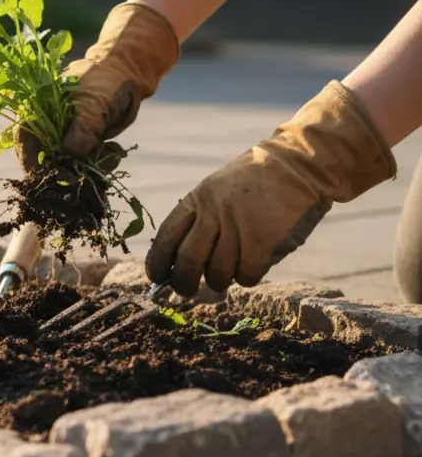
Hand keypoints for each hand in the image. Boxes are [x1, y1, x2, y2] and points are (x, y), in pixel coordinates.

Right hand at [16, 2, 179, 171]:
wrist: (129, 75)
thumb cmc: (106, 80)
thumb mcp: (95, 101)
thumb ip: (84, 125)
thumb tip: (71, 151)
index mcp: (38, 112)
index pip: (25, 142)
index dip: (33, 163)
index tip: (49, 178)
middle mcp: (47, 129)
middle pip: (45, 161)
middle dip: (67, 171)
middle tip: (88, 174)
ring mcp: (65, 139)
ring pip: (68, 167)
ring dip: (88, 169)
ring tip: (112, 155)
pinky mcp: (82, 147)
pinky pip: (86, 166)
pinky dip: (100, 165)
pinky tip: (115, 152)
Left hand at [145, 81, 396, 295]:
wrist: (301, 165)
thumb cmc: (257, 183)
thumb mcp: (218, 189)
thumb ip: (200, 219)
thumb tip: (180, 262)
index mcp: (198, 199)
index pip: (166, 236)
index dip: (158, 262)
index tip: (157, 277)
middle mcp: (214, 213)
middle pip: (188, 261)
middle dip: (183, 283)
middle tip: (186, 291)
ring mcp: (240, 227)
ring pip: (217, 273)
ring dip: (219, 281)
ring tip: (227, 274)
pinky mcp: (264, 242)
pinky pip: (247, 275)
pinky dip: (247, 277)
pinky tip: (253, 265)